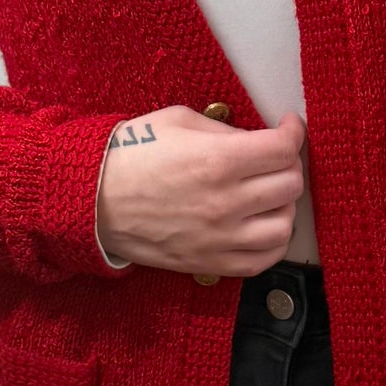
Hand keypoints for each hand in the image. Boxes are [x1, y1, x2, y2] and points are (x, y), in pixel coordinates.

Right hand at [95, 104, 305, 274]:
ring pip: (285, 226)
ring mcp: (220, 238)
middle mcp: (226, 202)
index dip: (293, 132)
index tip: (288, 127)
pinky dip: (273, 242)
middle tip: (274, 158)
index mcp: (218, 160)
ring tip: (269, 194)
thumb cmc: (131, 154)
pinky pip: (263, 261)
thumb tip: (256, 142)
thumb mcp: (178, 121)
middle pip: (290, 184)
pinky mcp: (211, 263)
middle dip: (288, 164)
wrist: (92, 200)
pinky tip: (263, 226)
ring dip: (283, 206)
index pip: (283, 149)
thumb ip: (225, 131)